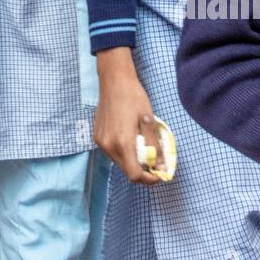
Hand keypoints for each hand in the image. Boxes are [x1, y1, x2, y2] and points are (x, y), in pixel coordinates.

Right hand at [94, 48, 166, 184]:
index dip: (148, 179)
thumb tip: (161, 165)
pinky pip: (112, 152)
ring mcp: (100, 141)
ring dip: (132, 162)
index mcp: (123, 142)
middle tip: (155, 164)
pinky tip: (131, 141)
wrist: (114, 80)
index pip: (134, 174)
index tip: (159, 174)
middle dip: (142, 171)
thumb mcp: (149, 120)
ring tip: (144, 151)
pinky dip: (123, 153)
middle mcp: (108, 145)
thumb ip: (155, 145)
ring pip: (119, 162)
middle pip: (126, 170)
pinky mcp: (97, 136)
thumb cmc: (134, 97)